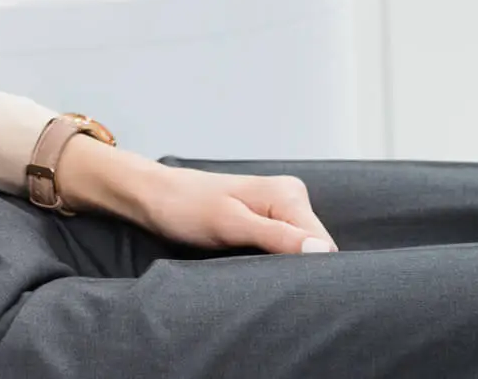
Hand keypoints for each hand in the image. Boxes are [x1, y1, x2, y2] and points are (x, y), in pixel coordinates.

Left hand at [59, 140, 337, 254]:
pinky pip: (284, 248)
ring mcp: (279, 209)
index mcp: (289, 194)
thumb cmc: (185, 207)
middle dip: (296, 270)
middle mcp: (290, 197)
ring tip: (256, 273)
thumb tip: (321, 250)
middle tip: (264, 281)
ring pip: (300, 251)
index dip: (309, 270)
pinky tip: (255, 268)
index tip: (283, 285)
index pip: (323, 244)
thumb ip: (276, 236)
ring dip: (283, 268)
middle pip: (314, 248)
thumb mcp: (230, 224)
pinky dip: (273, 262)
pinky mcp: (266, 221)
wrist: (154, 197)